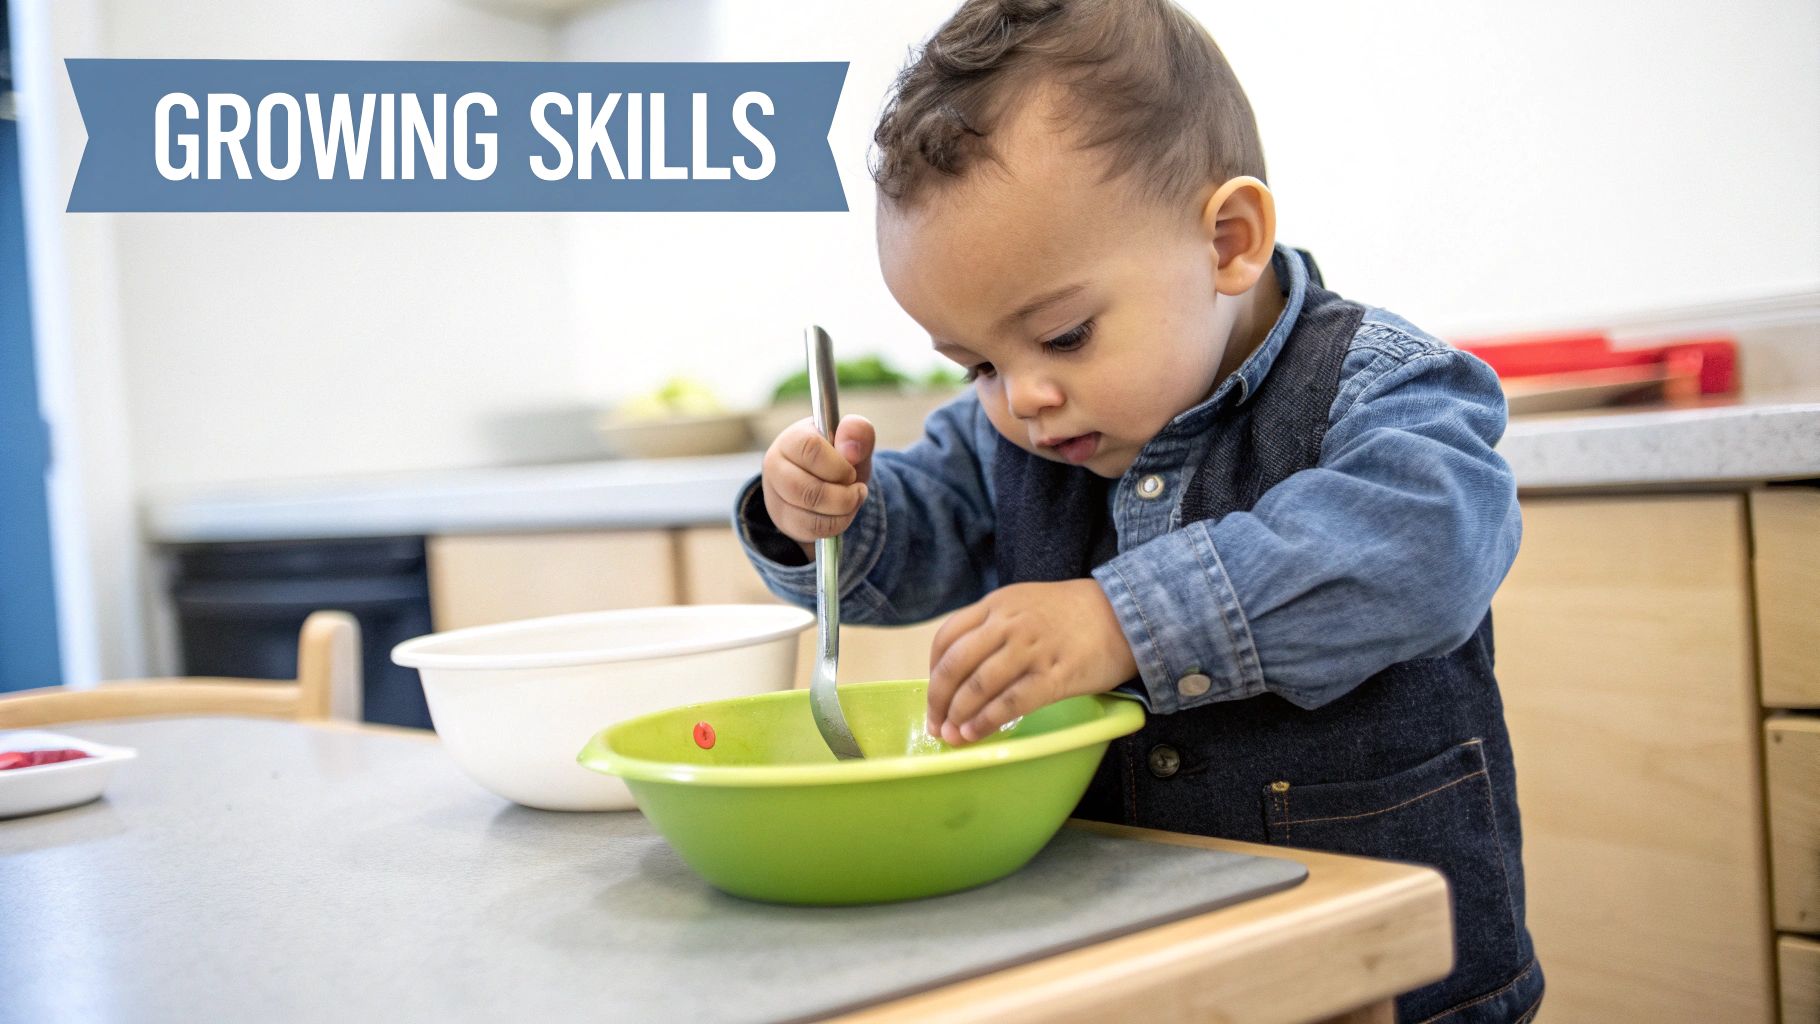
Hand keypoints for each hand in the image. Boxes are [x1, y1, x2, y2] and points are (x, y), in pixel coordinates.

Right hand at [761, 415, 874, 552]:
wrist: (830, 482)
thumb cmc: (839, 457)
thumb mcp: (854, 442)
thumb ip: (858, 433)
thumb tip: (851, 448)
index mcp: (792, 439)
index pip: (810, 449)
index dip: (838, 466)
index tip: (851, 471)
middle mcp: (776, 465)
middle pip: (805, 488)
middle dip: (842, 496)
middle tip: (859, 491)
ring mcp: (775, 494)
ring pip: (807, 511)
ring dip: (841, 511)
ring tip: (853, 501)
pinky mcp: (782, 519)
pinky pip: (810, 528)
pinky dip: (834, 525)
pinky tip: (842, 514)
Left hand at [926, 579, 1137, 744]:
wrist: (1125, 613)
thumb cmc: (1073, 614)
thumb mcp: (1025, 603)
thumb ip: (994, 626)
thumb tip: (964, 668)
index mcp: (997, 604)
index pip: (946, 638)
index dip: (932, 672)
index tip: (934, 694)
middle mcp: (1008, 623)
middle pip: (954, 665)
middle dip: (938, 700)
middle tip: (936, 724)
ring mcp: (1032, 649)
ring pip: (978, 685)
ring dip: (959, 716)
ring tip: (953, 736)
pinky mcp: (1056, 675)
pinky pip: (1011, 702)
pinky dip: (987, 722)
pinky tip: (977, 734)